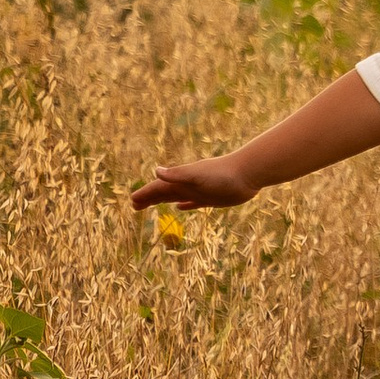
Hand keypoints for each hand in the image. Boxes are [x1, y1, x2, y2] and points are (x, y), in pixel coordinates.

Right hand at [131, 153, 259, 211]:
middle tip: (134, 206)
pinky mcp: (211, 198)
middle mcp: (188, 184)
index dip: (145, 194)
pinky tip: (180, 207)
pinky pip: (193, 202)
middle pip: (164, 193)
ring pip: (176, 197)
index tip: (132, 201)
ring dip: (163, 201)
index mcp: (182, 179)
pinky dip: (184, 205)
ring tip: (150, 205)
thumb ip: (177, 174)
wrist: (247, 173)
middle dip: (149, 198)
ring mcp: (199, 191)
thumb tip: (156, 171)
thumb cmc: (222, 174)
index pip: (159, 187)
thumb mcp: (196, 175)